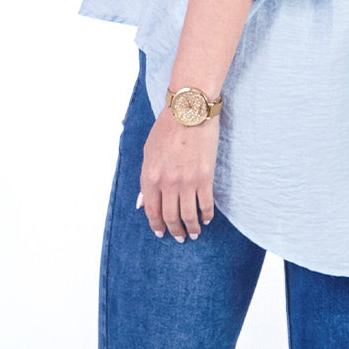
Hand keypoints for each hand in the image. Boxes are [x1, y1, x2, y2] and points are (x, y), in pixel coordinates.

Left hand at [138, 107, 218, 242]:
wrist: (189, 111)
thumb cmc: (166, 128)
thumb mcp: (148, 153)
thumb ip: (146, 180)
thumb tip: (142, 203)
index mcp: (150, 176)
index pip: (151, 211)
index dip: (156, 225)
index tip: (161, 233)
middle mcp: (167, 183)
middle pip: (170, 217)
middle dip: (175, 231)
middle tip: (179, 237)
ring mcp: (187, 182)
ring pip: (188, 215)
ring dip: (191, 228)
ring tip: (194, 234)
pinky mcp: (205, 177)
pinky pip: (205, 204)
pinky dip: (206, 215)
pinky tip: (206, 219)